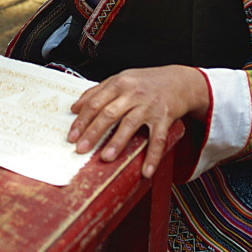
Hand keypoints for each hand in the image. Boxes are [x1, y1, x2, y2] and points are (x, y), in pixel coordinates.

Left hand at [68, 64, 208, 177]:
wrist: (180, 81)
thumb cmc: (146, 82)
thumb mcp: (121, 79)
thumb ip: (97, 91)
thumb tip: (74, 107)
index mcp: (119, 83)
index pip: (95, 103)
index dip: (82, 120)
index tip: (72, 136)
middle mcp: (133, 93)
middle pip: (109, 114)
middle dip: (93, 133)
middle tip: (81, 149)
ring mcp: (149, 105)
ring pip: (130, 124)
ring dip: (117, 142)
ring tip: (105, 158)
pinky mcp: (165, 117)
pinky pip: (157, 139)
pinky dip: (152, 156)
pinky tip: (146, 171)